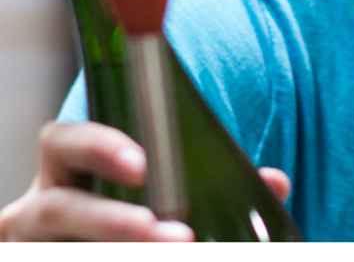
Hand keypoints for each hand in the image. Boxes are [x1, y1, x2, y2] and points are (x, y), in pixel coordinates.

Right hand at [0, 121, 294, 241]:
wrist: (101, 242)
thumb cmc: (132, 208)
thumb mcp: (162, 189)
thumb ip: (212, 180)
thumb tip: (276, 183)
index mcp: (67, 170)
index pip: (64, 142)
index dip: (99, 148)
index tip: (144, 164)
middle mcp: (41, 208)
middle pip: (62, 209)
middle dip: (116, 223)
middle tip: (178, 234)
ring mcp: (39, 247)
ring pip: (67, 252)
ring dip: (121, 252)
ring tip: (181, 252)